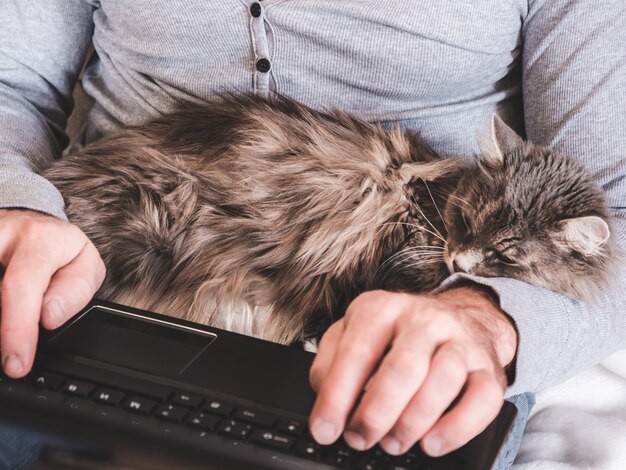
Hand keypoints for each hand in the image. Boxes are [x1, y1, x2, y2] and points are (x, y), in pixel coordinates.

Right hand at [0, 209, 104, 377]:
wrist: (30, 223)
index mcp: (40, 240)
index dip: (17, 326)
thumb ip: (74, 291)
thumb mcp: (85, 265)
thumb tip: (50, 317)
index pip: (21, 285)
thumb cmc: (60, 251)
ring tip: (8, 342)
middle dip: (3, 330)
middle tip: (9, 363)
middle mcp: (2, 236)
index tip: (17, 362)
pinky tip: (5, 323)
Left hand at [308, 287, 516, 456]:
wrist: (460, 318)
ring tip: (392, 442)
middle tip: (359, 438)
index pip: (356, 352)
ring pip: (443, 380)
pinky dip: (457, 428)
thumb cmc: (396, 335)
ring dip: (413, 421)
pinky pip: (482, 400)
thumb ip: (330, 364)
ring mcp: (459, 341)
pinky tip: (432, 443)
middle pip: (402, 368)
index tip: (324, 429)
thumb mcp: (353, 334)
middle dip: (375, 413)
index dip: (337, 396)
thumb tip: (325, 404)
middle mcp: (423, 319)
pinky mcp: (488, 367)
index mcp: (381, 309)